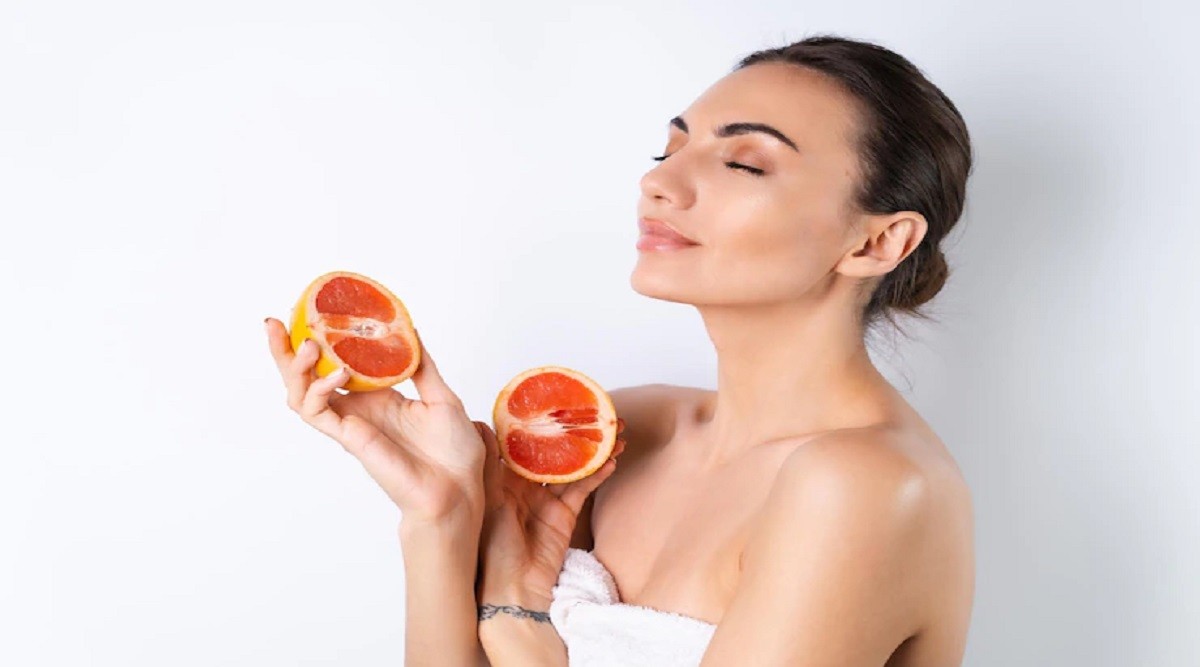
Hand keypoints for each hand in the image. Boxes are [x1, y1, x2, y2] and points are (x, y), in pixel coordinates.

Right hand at [265, 318, 485, 524]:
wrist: (458, 489)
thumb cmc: (454, 452)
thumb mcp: (441, 396)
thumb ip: (422, 365)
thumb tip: (410, 330)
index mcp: (377, 397)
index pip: (336, 364)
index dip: (318, 343)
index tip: (308, 314)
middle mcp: (358, 409)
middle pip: (306, 378)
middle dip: (285, 352)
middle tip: (275, 325)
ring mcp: (350, 424)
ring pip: (301, 395)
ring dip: (297, 368)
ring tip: (309, 345)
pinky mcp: (350, 439)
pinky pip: (319, 413)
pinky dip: (320, 390)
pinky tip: (338, 373)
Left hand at [473, 419, 625, 610]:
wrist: (510, 589)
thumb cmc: (490, 548)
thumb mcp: (488, 498)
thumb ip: (489, 463)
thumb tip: (480, 425)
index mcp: (501, 479)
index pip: (522, 443)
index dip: (538, 424)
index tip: (554, 403)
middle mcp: (523, 487)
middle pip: (552, 452)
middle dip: (572, 434)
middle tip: (594, 414)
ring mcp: (545, 501)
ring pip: (572, 468)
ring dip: (592, 451)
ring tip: (613, 433)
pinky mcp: (563, 516)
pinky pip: (582, 490)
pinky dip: (597, 475)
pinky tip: (610, 462)